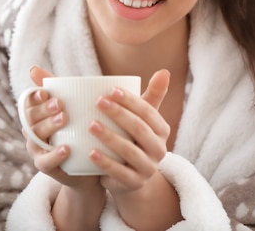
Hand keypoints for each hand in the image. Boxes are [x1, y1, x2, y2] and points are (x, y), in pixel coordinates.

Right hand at [22, 66, 100, 188]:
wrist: (89, 166)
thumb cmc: (78, 131)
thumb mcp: (71, 108)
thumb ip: (57, 88)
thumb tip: (33, 68)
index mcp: (37, 116)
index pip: (28, 104)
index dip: (34, 97)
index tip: (46, 92)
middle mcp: (33, 132)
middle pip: (31, 119)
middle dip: (44, 110)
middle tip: (60, 104)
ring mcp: (37, 150)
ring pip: (36, 138)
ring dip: (49, 127)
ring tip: (65, 119)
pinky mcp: (46, 168)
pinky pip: (45, 162)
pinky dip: (55, 155)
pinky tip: (66, 148)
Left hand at [89, 69, 171, 194]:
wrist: (130, 176)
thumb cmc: (133, 138)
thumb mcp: (142, 118)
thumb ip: (152, 96)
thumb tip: (164, 71)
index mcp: (162, 130)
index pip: (148, 112)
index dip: (130, 100)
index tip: (110, 89)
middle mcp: (159, 150)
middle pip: (139, 130)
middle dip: (119, 114)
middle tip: (98, 102)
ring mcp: (148, 168)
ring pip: (129, 151)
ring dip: (110, 137)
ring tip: (90, 125)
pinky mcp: (134, 184)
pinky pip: (119, 173)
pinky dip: (105, 162)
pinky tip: (90, 152)